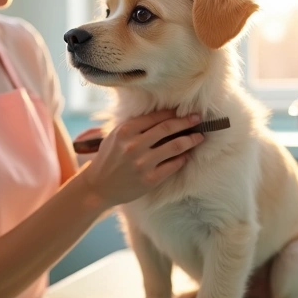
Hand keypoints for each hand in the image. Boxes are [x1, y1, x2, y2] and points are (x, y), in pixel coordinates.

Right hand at [78, 110, 203, 207]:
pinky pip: (173, 166)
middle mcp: (134, 145)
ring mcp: (142, 163)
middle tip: (198, 119)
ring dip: (190, 140)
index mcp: (125, 131)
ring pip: (174, 146)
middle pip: (168, 128)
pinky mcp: (149, 180)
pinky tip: (187, 155)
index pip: (155, 117)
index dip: (173, 113)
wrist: (98, 186)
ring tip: (199, 137)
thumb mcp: (115, 136)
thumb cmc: (108, 158)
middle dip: (186, 122)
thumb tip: (163, 116)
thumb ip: (135, 126)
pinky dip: (182, 158)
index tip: (184, 111)